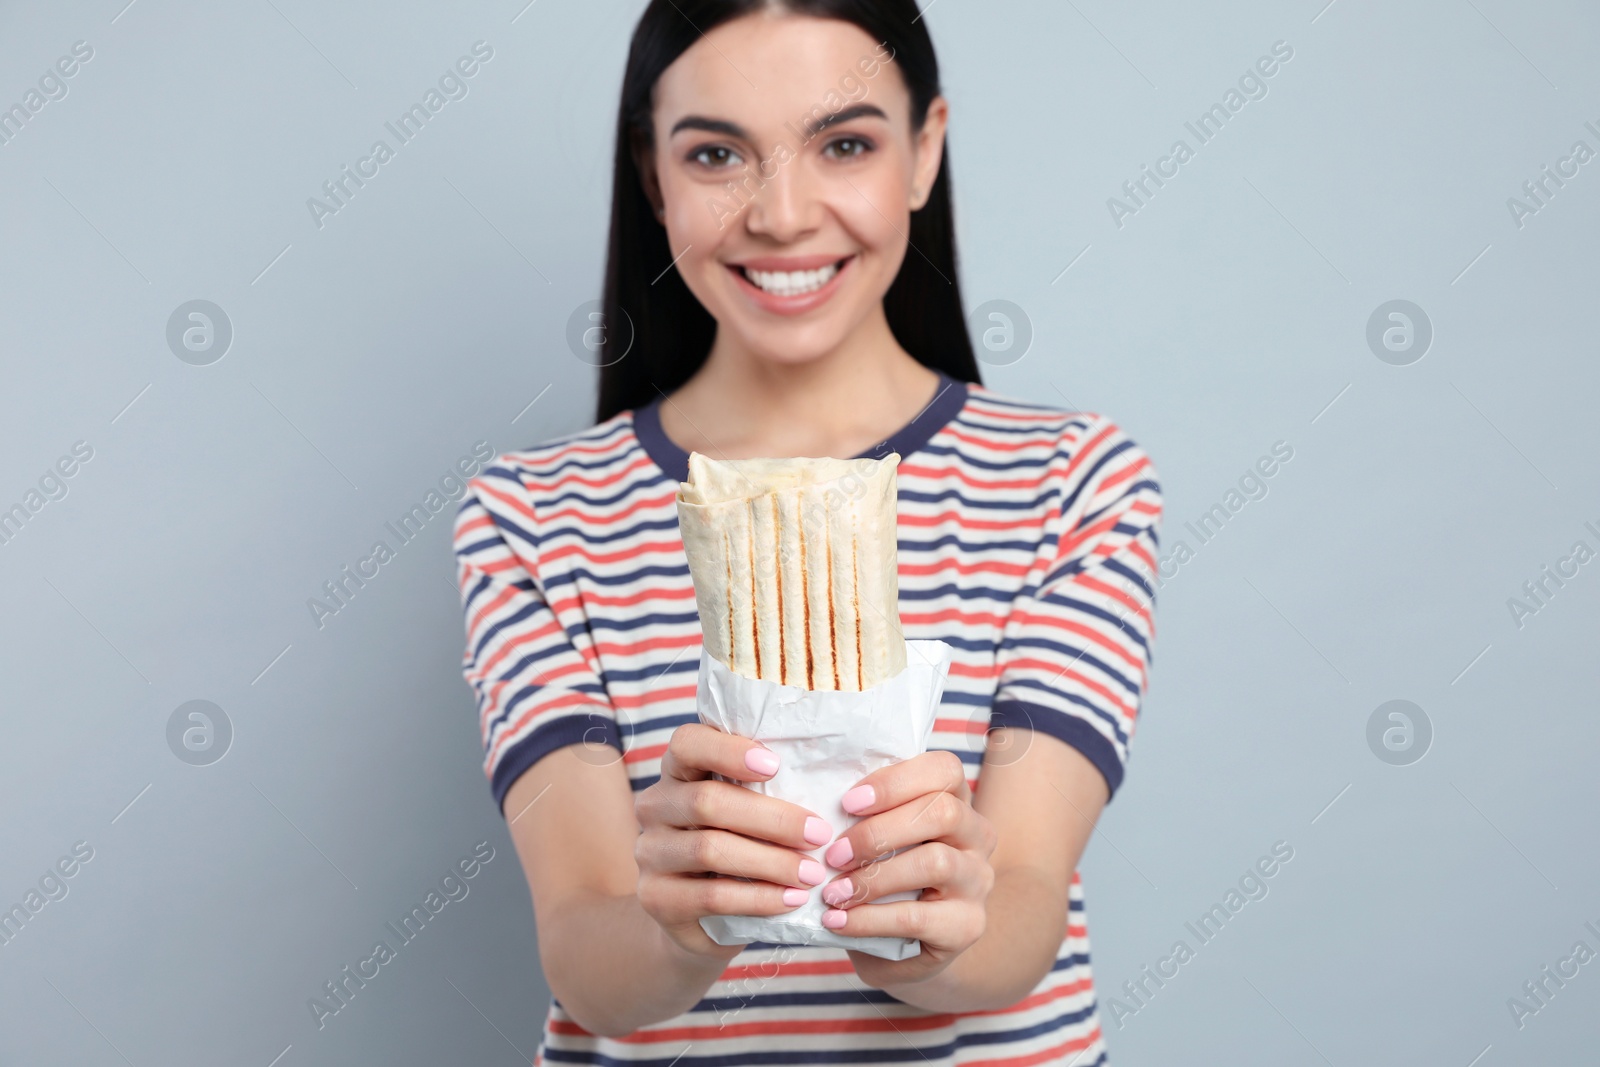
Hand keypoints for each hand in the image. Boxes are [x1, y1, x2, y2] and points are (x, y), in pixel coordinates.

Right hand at [635, 723, 835, 959]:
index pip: (687, 743)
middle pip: (707, 801)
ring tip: (812, 874)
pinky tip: (792, 900)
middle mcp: (655, 807)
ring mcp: (649, 854)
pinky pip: (711, 895)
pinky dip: (759, 898)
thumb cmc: (740, 851)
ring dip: (771, 862)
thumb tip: (831, 776)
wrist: (703, 920)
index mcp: (677, 773)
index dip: (728, 749)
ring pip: (710, 849)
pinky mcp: (655, 899)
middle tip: (820, 834)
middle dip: (772, 818)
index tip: (776, 764)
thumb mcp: (747, 816)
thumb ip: (767, 791)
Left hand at [817, 750, 997, 987]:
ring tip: (832, 892)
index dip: (896, 781)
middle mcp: (977, 837)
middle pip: (942, 813)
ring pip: (935, 863)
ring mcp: (977, 882)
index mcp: (957, 801)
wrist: (902, 948)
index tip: (848, 802)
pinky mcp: (967, 926)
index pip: (945, 769)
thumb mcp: (879, 841)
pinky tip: (838, 920)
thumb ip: (867, 814)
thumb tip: (819, 793)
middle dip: (878, 832)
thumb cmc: (884, 882)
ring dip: (873, 877)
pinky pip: (917, 916)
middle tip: (833, 854)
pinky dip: (870, 918)